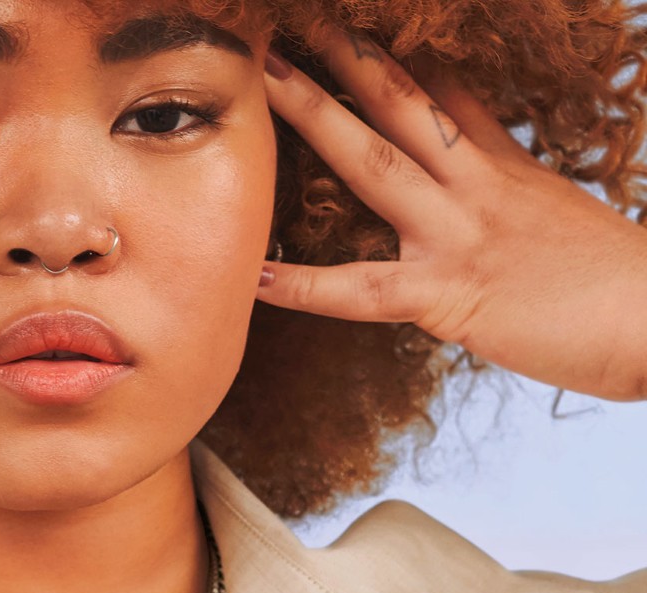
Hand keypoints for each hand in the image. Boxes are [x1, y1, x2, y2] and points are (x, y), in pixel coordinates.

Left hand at [259, 27, 646, 401]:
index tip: (358, 23)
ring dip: (315, 116)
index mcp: (504, 166)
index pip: (443, 93)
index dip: (398, 56)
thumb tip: (478, 167)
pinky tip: (255, 276)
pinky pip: (361, 290)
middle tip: (296, 21)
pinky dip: (304, 287)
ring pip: (373, 161)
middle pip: (401, 102)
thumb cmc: (611, 280)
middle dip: (345, 57)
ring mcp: (457, 232)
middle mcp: (476, 184)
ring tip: (263, 82)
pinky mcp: (447, 292)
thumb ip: (508, 184)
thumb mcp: (555, 210)